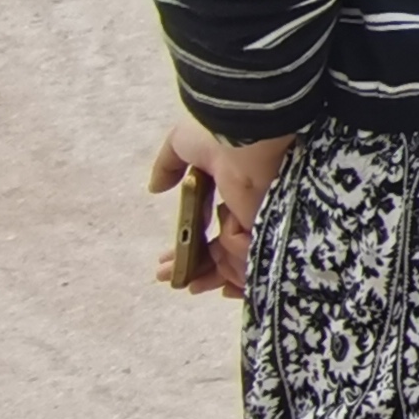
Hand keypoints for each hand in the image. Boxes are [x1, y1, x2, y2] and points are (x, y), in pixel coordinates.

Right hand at [149, 115, 292, 298]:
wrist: (246, 135)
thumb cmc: (216, 133)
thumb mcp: (182, 143)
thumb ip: (168, 165)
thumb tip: (155, 189)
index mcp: (227, 186)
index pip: (205, 222)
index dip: (186, 241)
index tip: (165, 258)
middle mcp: (242, 205)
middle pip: (219, 245)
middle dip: (192, 264)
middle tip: (165, 277)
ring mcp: (255, 218)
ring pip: (232, 257)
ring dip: (206, 275)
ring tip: (183, 286)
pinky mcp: (264, 229)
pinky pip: (246, 259)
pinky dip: (229, 273)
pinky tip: (199, 282)